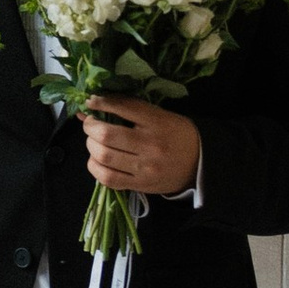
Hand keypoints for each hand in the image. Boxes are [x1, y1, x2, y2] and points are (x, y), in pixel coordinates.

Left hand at [82, 98, 199, 199]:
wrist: (198, 163)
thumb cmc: (175, 134)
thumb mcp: (160, 115)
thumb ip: (130, 109)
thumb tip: (92, 103)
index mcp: (157, 123)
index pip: (123, 108)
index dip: (101, 103)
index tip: (91, 103)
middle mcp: (151, 146)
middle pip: (107, 135)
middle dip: (90, 127)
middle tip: (90, 124)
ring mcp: (145, 168)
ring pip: (104, 157)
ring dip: (91, 146)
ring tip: (93, 142)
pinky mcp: (141, 185)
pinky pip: (108, 178)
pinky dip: (95, 167)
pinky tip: (97, 160)